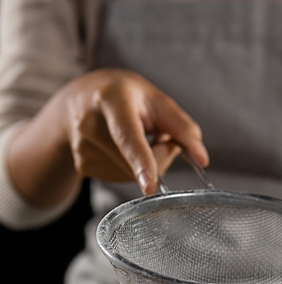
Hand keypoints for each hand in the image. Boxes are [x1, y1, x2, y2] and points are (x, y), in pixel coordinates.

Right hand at [60, 68, 207, 193]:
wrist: (77, 100)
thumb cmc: (124, 97)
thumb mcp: (155, 100)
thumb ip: (182, 128)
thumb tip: (202, 159)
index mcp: (112, 99)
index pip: (128, 135)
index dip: (141, 161)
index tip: (150, 185)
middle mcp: (89, 123)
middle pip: (137, 162)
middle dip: (158, 154)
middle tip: (156, 134)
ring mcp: (82, 147)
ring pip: (131, 175)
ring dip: (144, 163)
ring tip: (132, 136)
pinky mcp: (82, 165)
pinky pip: (121, 178)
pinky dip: (130, 168)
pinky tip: (120, 148)